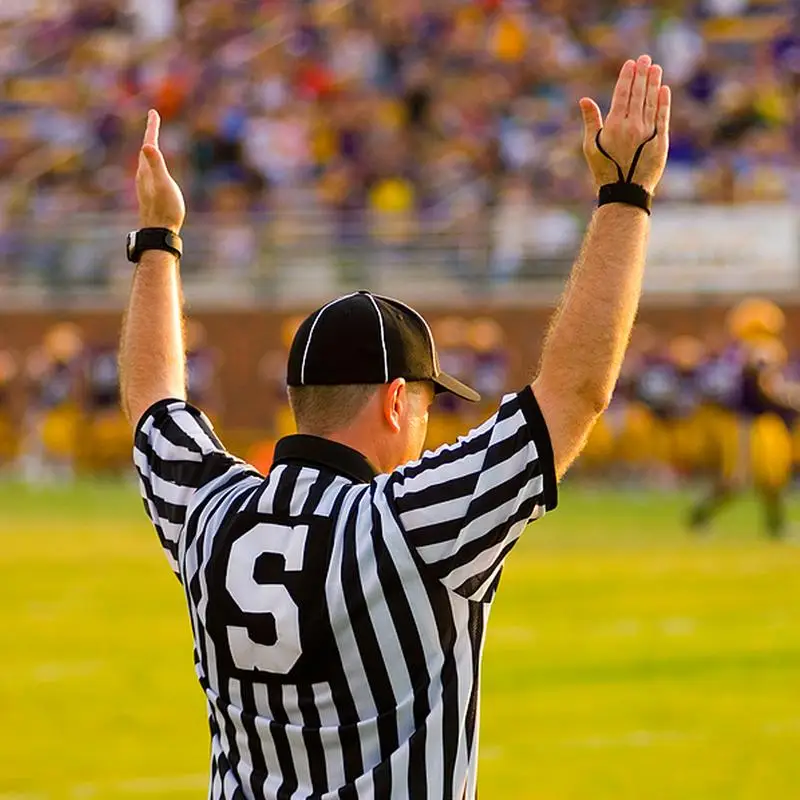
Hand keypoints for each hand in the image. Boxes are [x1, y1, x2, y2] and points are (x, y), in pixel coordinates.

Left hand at [136, 110, 184, 233]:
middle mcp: (143, 176)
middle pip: (145, 150)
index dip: (152, 128)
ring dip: (149, 149)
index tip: (153, 112)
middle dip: (150, 135)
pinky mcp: (150, 195)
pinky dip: (152, 163)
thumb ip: (156, 164)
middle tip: (154, 121)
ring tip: (152, 141)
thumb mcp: (163, 185)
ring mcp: (145, 186)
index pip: (148, 143)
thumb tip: (147, 145)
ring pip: (145, 161)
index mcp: (146, 170)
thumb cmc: (165, 210)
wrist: (159, 233)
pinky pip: (150, 172)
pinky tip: (154, 169)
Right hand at [579, 55, 670, 194]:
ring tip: (655, 68)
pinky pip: (662, 116)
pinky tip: (664, 89)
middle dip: (641, 74)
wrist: (624, 191)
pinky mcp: (660, 140)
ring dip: (653, 83)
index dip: (627, 77)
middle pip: (638, 94)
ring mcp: (647, 131)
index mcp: (614, 125)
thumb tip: (584, 99)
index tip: (631, 63)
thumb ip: (591, 121)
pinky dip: (664, 102)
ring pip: (651, 101)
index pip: (622, 95)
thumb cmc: (604, 170)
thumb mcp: (591, 146)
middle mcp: (632, 125)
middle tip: (645, 58)